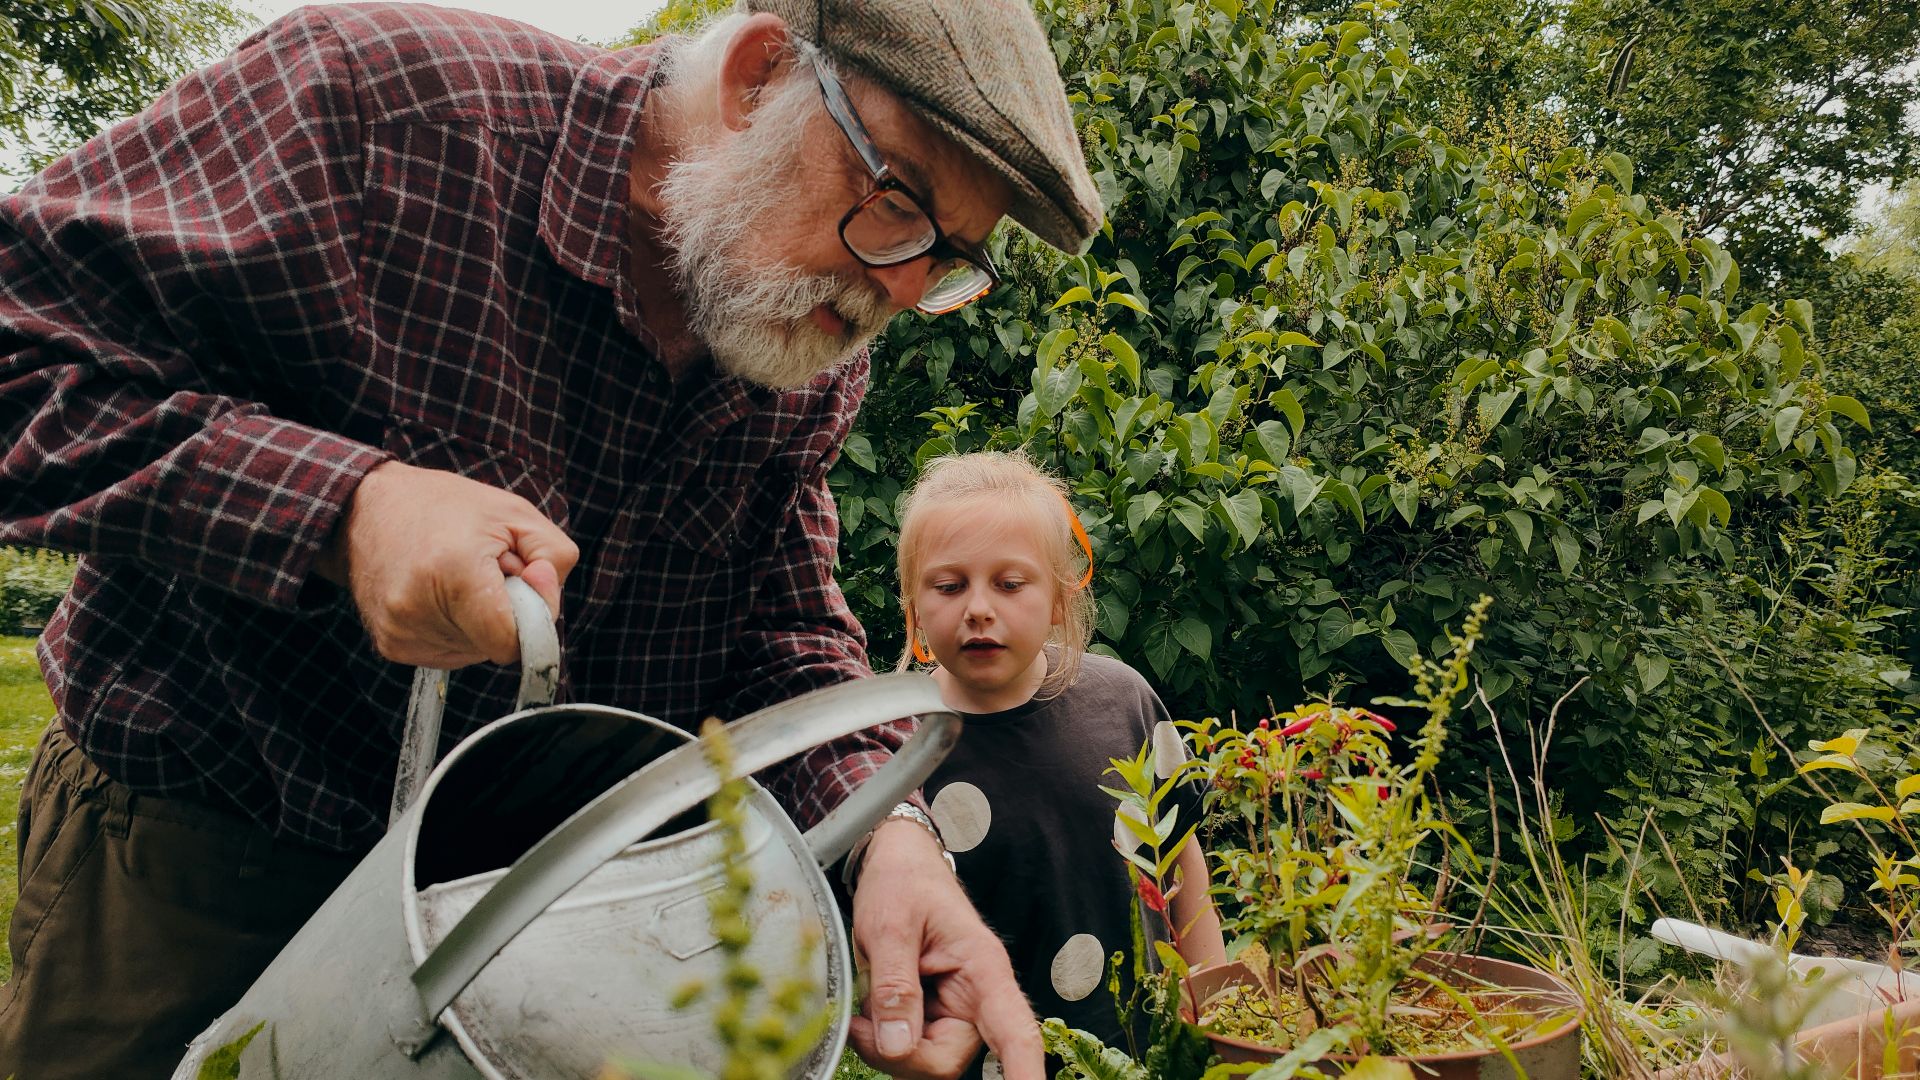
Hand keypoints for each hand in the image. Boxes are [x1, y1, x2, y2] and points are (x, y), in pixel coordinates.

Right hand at [316, 461, 578, 666]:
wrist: (366, 510)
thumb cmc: (447, 508)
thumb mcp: (516, 513)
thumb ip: (554, 558)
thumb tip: (547, 603)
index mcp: (454, 573)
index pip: (511, 641)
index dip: (532, 615)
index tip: (522, 580)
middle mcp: (418, 610)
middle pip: (496, 645)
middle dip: (504, 611)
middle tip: (483, 569)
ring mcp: (400, 633)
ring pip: (475, 652)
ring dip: (479, 620)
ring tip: (457, 577)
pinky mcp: (391, 645)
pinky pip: (450, 652)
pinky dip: (457, 628)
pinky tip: (438, 594)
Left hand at [846, 820, 1042, 1079]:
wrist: (896, 864)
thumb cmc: (902, 882)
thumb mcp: (890, 924)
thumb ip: (894, 984)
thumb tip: (897, 1045)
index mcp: (983, 969)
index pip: (1016, 1031)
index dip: (1025, 1072)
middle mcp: (977, 997)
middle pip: (950, 1059)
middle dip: (903, 1054)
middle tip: (860, 1026)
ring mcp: (954, 1009)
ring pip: (927, 1059)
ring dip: (888, 1047)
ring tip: (862, 1010)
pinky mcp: (932, 1015)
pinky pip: (911, 1048)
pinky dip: (883, 1041)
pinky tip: (868, 1014)